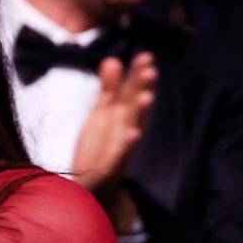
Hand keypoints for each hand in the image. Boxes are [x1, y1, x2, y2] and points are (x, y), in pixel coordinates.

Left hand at [69, 53, 154, 197]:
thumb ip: (108, 87)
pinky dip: (128, 145)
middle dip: (143, 89)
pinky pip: (122, 155)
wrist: (92, 186)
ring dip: (141, 113)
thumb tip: (113, 59)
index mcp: (121, 115)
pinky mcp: (112, 167)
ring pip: (134, 128)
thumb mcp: (101, 113)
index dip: (138, 74)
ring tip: (147, 97)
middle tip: (151, 70)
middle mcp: (125, 128)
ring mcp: (121, 148)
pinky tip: (133, 134)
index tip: (146, 56)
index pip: (131, 91)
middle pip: (135, 106)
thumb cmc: (99, 146)